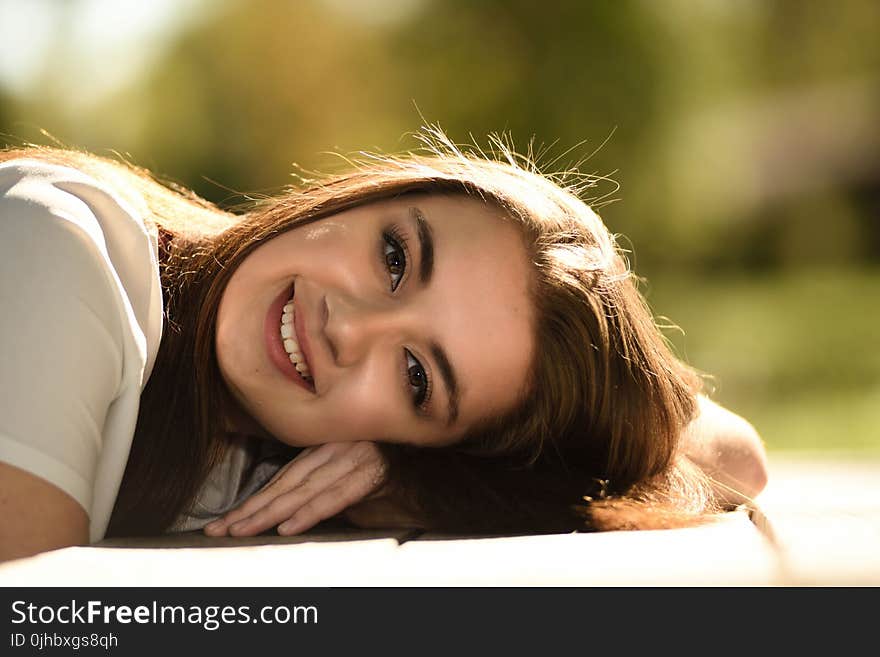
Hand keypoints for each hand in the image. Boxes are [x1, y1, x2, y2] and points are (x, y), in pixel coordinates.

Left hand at [204, 441, 386, 536]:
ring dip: (270, 514)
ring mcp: (352, 459)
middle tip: (221, 530)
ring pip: (303, 491)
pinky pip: (335, 497)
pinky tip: (288, 527)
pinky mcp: (371, 474)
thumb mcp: (346, 472)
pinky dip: (310, 512)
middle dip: (252, 510)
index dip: (253, 500)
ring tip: (244, 531)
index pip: (282, 478)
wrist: (426, 460)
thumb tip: (283, 510)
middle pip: (286, 485)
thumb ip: (318, 486)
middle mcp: (334, 450)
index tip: (226, 520)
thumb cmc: (386, 467)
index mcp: (324, 447)